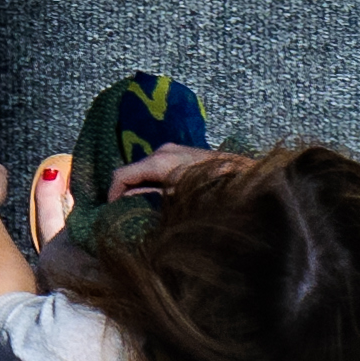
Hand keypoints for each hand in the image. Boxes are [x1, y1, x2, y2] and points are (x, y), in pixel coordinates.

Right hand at [108, 142, 229, 201]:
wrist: (248, 175)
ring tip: (143, 205)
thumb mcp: (178, 199)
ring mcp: (173, 150)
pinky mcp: (183, 153)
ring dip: (141, 185)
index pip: (121, 174)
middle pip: (132, 170)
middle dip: (126, 190)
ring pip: (145, 168)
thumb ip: (149, 197)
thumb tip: (126, 200)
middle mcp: (161, 151)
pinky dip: (153, 179)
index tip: (111, 211)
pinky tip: (161, 195)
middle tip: (125, 211)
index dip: (112, 193)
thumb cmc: (213, 190)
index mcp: (158, 161)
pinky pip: (159, 166)